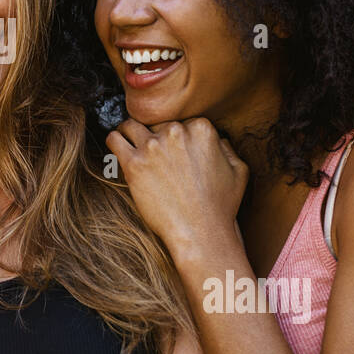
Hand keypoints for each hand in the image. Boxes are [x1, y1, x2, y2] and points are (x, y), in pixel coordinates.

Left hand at [106, 117, 248, 263]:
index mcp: (201, 129)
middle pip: (156, 123)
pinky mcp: (134, 163)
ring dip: (129, 133)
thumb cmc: (220, 206)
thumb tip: (217, 139)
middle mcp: (176, 132)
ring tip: (129, 142)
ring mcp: (153, 146)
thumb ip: (227, 148)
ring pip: (131, 125)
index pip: (181, 121)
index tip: (172, 151)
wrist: (200, 232)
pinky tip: (118, 149)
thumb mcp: (238, 171)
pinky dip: (114, 141)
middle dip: (154, 136)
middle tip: (153, 155)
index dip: (176, 137)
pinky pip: (114, 139)